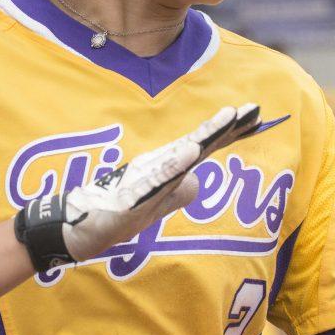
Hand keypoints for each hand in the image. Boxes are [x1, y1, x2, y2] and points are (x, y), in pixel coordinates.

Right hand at [14, 104, 260, 271]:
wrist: (77, 227)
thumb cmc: (114, 213)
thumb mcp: (155, 207)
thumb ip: (177, 193)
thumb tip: (199, 182)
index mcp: (167, 168)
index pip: (206, 146)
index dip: (231, 131)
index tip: (257, 116)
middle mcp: (159, 165)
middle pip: (200, 143)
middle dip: (228, 126)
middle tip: (256, 108)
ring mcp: (147, 177)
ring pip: (183, 152)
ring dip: (207, 135)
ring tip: (231, 118)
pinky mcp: (133, 192)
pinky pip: (158, 176)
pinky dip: (176, 163)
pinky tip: (192, 151)